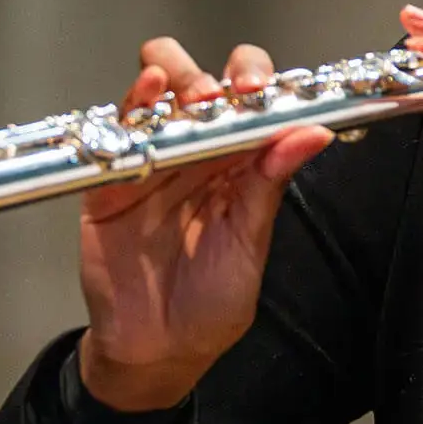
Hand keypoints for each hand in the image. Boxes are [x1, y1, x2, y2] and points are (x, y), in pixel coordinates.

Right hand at [74, 37, 333, 409]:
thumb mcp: (250, 242)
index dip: (261, 84)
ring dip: (179, 76)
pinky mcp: (109, 177)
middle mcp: (197, 153)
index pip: (253, 104)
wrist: (157, 349)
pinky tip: (149, 91)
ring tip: (196, 96)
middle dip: (217, 74)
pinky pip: (117, 130)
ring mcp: (152, 159)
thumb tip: (313, 133)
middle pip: (204, 83)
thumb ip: (270, 184)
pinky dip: (133, 102)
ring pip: (160, 91)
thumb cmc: (210, 302)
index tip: (268, 91)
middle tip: (233, 92)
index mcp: (240, 165)